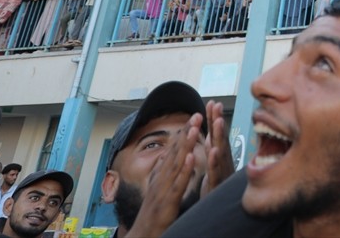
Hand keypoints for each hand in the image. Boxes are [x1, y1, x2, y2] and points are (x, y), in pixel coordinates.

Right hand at [126, 116, 202, 237]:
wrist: (142, 236)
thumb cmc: (152, 214)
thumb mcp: (157, 189)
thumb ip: (161, 172)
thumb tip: (165, 155)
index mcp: (162, 176)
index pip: (174, 150)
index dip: (184, 133)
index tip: (194, 116)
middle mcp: (162, 179)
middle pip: (175, 152)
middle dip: (186, 132)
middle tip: (197, 114)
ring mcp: (164, 189)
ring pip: (176, 163)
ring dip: (186, 145)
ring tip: (195, 128)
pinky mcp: (168, 202)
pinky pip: (177, 184)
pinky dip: (183, 170)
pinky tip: (190, 158)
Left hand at [202, 100, 234, 196]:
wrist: (218, 209)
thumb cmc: (216, 185)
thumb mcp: (214, 163)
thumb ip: (213, 148)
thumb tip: (211, 132)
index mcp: (219, 155)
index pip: (215, 134)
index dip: (214, 118)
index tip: (212, 102)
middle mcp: (223, 161)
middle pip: (220, 137)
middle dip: (218, 120)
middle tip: (216, 105)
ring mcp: (222, 171)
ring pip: (220, 151)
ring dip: (219, 135)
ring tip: (218, 120)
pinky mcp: (217, 184)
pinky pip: (215, 171)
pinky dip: (215, 160)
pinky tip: (213, 150)